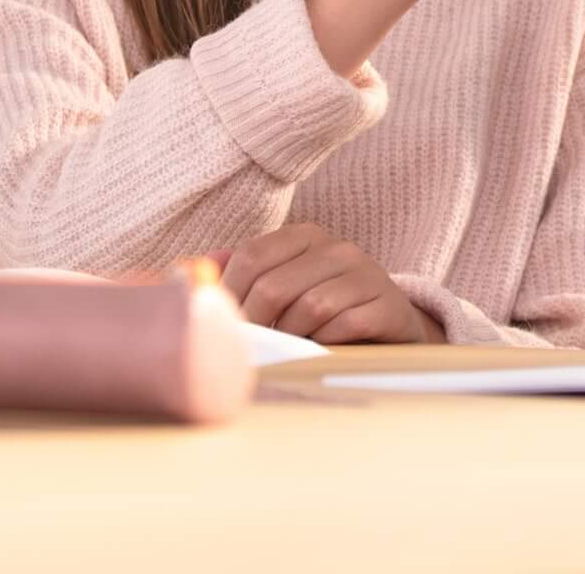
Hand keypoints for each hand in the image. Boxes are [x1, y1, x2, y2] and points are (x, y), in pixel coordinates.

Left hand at [218, 223, 441, 344]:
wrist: (390, 327)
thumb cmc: (326, 309)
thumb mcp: (285, 286)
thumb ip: (242, 275)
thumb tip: (194, 267)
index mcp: (305, 236)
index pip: (252, 255)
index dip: (230, 294)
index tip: (225, 324)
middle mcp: (337, 248)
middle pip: (275, 285)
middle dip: (257, 323)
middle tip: (252, 347)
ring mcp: (367, 274)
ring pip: (310, 307)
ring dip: (293, 335)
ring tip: (291, 346)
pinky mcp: (389, 304)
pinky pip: (345, 325)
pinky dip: (326, 342)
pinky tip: (323, 346)